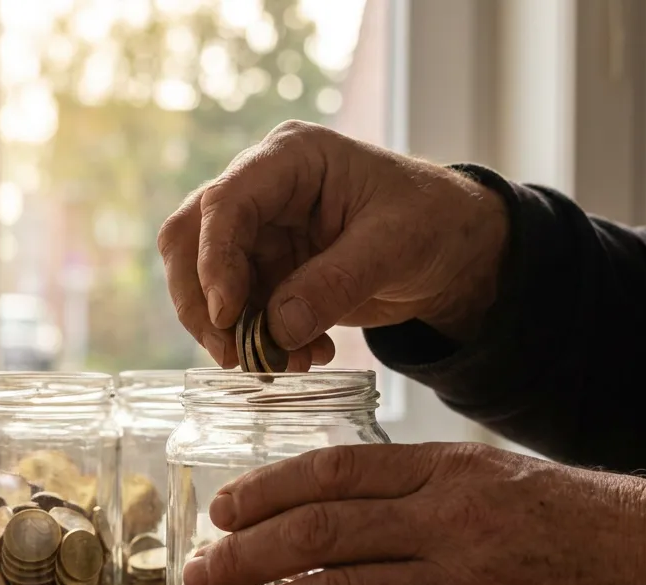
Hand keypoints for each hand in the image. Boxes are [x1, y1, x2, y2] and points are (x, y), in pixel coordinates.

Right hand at [157, 120, 508, 368]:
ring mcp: (261, 233)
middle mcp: (263, 190)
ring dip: (235, 333)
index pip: (225, 202)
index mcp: (292, 158)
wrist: (454, 249)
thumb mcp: (394, 246)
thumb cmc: (433, 220)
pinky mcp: (267, 272)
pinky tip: (305, 358)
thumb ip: (335, 283)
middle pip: (191, 240)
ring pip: (206, 284)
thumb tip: (277, 329)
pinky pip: (240, 312)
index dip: (214, 260)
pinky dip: (261, 342)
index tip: (228, 316)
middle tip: (232, 354)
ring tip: (285, 365)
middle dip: (203, 302)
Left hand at [182, 443, 645, 584]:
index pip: (336, 471)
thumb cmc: (599, 523)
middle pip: (320, 532)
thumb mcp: (510, 478)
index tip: (224, 509)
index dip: (268, 491)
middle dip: (246, 554)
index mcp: (453, 471)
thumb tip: (354, 509)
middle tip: (199, 575)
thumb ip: (433, 488)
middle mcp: (451, 521)